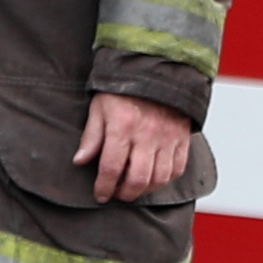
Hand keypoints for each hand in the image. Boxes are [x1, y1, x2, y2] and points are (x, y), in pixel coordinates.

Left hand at [76, 92, 197, 204]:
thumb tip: (80, 161)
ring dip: (145, 190)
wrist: (157, 68)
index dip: (104, 187)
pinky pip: (178, 168)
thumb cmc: (124, 86)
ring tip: (134, 187)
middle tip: (117, 194)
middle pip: (137, 179)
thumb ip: (91, 136)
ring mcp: (167, 137)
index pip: (111, 168)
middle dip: (125, 194)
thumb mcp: (100, 107)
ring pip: (159, 178)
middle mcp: (147, 134)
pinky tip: (154, 177)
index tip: (100, 194)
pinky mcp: (182, 137)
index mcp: (122, 126)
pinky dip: (166, 179)